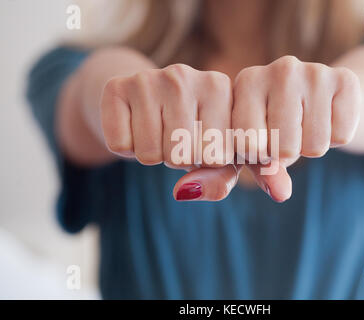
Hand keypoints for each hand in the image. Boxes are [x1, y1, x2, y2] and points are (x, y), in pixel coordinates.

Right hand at [101, 64, 241, 199]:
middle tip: (178, 139)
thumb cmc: (194, 131)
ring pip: (150, 155)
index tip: (207, 143)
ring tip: (158, 132)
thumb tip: (185, 191)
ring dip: (154, 156)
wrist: (147, 99)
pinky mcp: (116, 87)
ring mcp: (149, 77)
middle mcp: (185, 75)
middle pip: (183, 157)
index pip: (217, 158)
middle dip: (180, 161)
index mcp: (219, 86)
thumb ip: (219, 180)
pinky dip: (127, 148)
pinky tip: (135, 126)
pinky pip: (120, 146)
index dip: (209, 163)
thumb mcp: (220, 156)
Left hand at [232, 55, 360, 200]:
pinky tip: (328, 118)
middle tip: (289, 133)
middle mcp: (279, 68)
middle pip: (284, 148)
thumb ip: (256, 172)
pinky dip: (337, 137)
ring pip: (314, 146)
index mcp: (246, 81)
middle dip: (287, 153)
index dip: (258, 156)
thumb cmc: (276, 126)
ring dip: (311, 147)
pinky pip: (342, 137)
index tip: (261, 142)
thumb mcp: (255, 148)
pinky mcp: (346, 79)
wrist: (323, 98)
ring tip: (307, 125)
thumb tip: (280, 194)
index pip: (248, 145)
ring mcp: (314, 70)